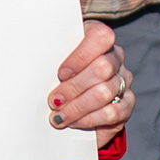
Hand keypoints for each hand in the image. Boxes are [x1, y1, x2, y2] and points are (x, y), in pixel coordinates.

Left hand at [47, 19, 129, 135]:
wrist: (72, 106)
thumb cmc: (58, 77)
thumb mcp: (53, 62)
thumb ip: (50, 57)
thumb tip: (33, 62)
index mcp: (98, 39)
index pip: (101, 37)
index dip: (81, 56)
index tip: (61, 73)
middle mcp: (115, 57)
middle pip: (102, 68)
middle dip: (74, 87)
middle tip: (54, 100)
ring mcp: (123, 80)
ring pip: (105, 92)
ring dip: (77, 107)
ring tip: (59, 115)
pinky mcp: (126, 104)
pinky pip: (112, 112)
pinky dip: (89, 119)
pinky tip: (73, 122)